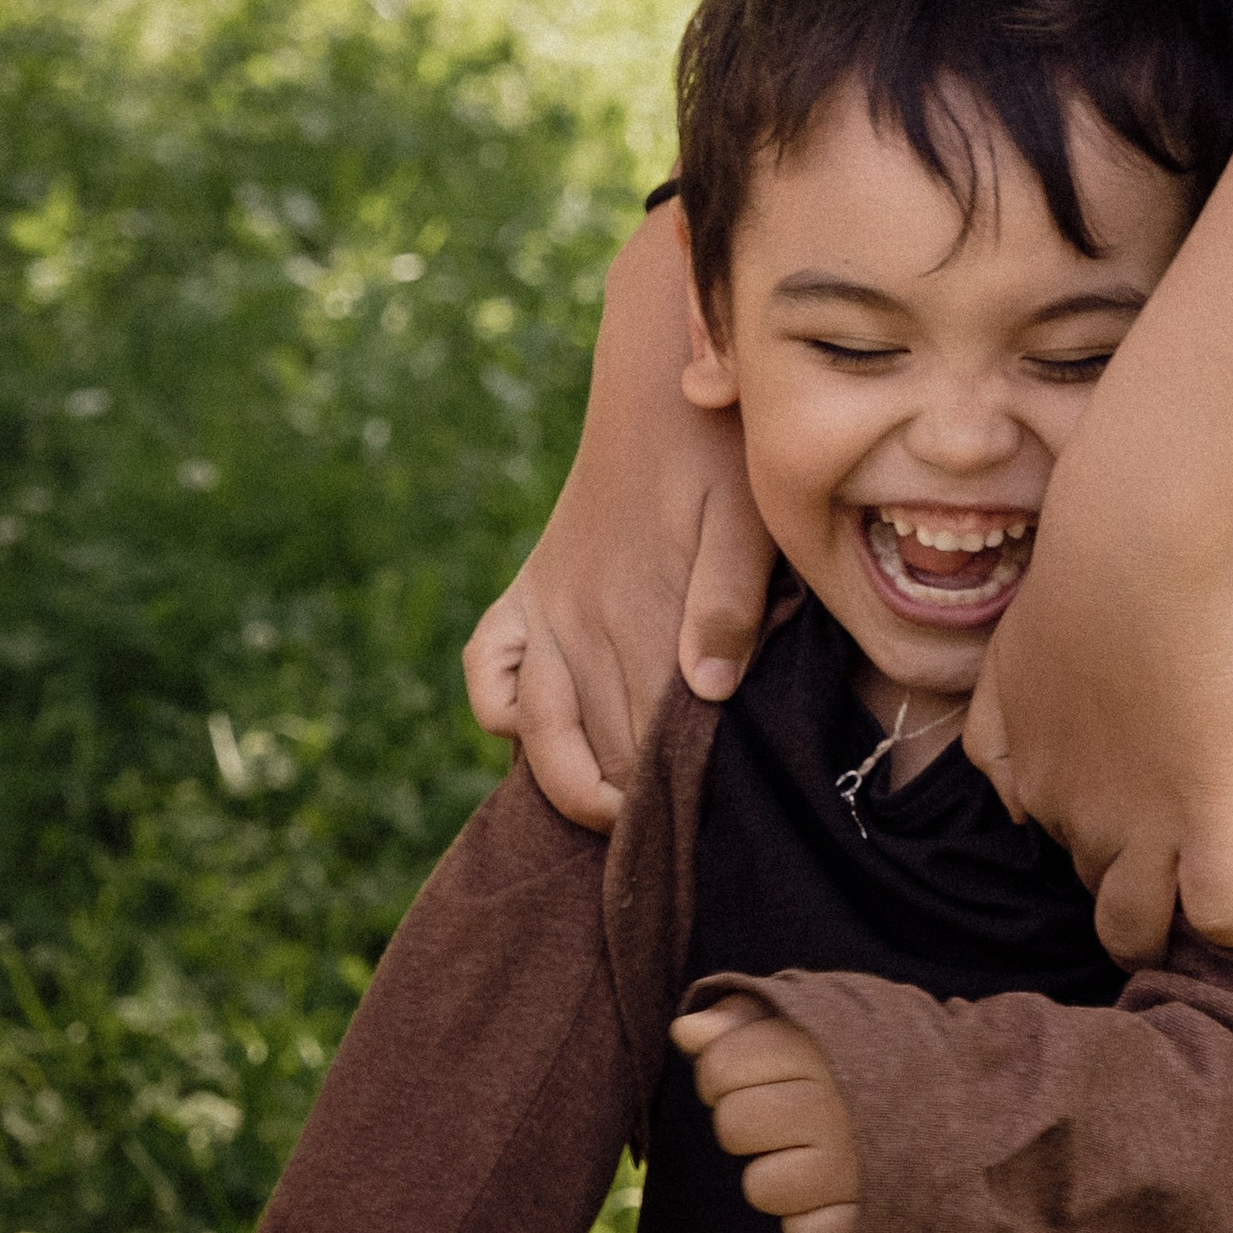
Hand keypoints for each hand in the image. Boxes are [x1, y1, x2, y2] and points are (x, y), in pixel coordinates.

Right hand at [465, 203, 775, 826]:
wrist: (660, 383)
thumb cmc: (720, 452)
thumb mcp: (744, 514)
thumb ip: (729, 601)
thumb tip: (705, 694)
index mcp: (638, 610)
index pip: (645, 734)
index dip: (666, 794)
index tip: (692, 833)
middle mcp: (578, 618)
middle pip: (593, 742)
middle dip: (625, 801)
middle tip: (662, 849)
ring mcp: (545, 606)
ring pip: (537, 724)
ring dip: (568, 777)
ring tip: (609, 816)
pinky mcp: (526, 591)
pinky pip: (487, 665)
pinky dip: (498, 705)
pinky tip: (529, 732)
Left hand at [673, 995, 860, 1232]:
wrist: (971, 1109)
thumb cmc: (877, 1059)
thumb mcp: (824, 1017)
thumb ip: (750, 1018)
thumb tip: (684, 1031)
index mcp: (827, 1047)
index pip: (721, 1063)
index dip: (724, 1068)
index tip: (757, 1072)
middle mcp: (838, 1106)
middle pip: (732, 1123)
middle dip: (748, 1118)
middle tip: (791, 1114)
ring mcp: (851, 1168)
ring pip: (758, 1184)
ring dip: (779, 1173)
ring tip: (821, 1153)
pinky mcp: (861, 1221)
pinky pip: (795, 1231)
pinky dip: (810, 1218)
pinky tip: (838, 1192)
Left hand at [965, 447, 1232, 967]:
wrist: (1136, 540)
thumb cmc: (1082, 575)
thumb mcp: (1011, 656)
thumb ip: (1000, 731)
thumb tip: (1014, 806)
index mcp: (1032, 777)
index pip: (1061, 843)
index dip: (1105, 831)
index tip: (1143, 802)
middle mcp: (1073, 817)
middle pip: (1097, 888)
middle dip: (1132, 878)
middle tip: (1182, 838)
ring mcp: (1139, 826)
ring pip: (1139, 928)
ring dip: (1172, 921)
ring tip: (1216, 889)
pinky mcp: (1209, 818)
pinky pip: (1222, 913)